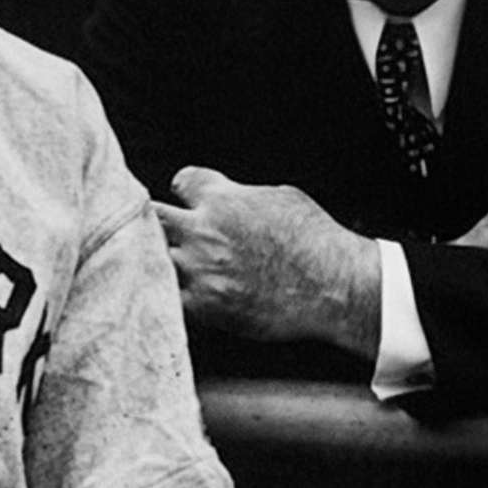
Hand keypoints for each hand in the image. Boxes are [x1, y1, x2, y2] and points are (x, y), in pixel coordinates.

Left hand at [155, 166, 379, 353]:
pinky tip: (180, 295)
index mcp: (222, 198)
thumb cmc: (316, 241)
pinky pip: (168, 298)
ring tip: (173, 265)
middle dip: (158, 221)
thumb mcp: (281, 197)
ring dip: (162, 260)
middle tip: (167, 231)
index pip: (182, 182)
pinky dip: (170, 296)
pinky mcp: (205, 305)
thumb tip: (232, 197)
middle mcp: (203, 231)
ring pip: (155, 258)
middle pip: (154, 217)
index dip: (186, 191)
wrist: (333, 287)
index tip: (188, 199)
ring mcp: (200, 269)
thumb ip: (243, 195)